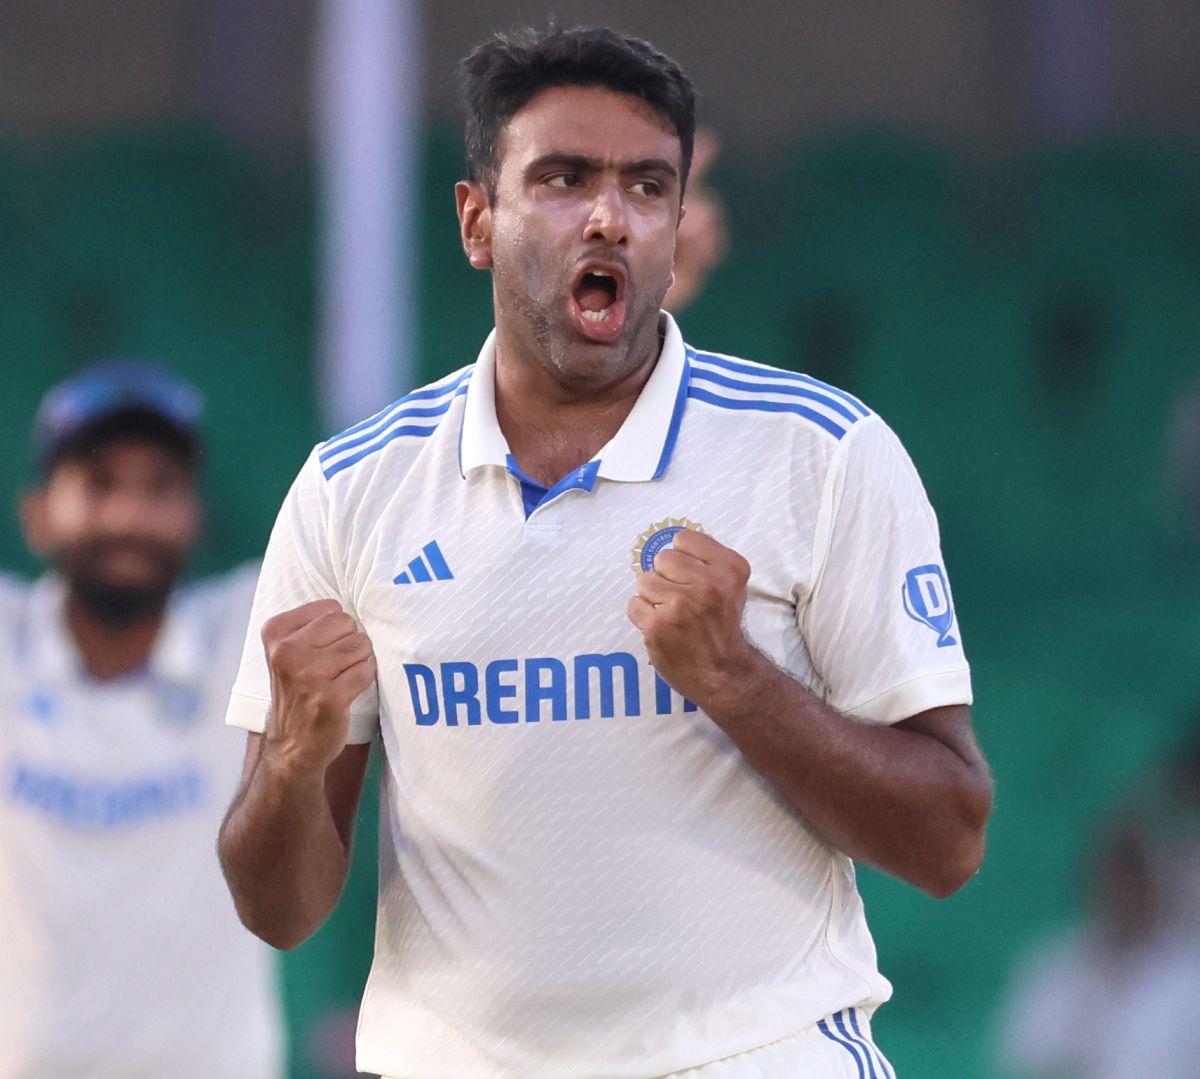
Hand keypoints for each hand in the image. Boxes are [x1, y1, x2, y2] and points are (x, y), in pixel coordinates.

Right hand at [260, 599, 375, 776]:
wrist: (291, 747)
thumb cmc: (297, 690)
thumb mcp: (286, 651)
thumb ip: (310, 622)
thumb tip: (356, 592)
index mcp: (275, 633)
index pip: (331, 608)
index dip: (336, 629)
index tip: (321, 650)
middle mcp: (287, 652)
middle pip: (348, 624)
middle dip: (350, 642)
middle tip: (334, 666)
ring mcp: (308, 675)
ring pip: (361, 645)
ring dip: (358, 662)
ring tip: (339, 679)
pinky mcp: (329, 698)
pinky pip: (367, 670)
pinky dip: (364, 678)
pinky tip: (346, 691)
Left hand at [626, 529, 760, 711]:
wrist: (724, 673)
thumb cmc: (722, 625)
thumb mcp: (731, 584)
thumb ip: (706, 559)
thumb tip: (673, 542)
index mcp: (729, 569)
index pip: (683, 539)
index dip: (683, 558)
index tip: (692, 578)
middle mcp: (708, 584)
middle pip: (661, 559)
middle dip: (666, 578)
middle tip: (681, 601)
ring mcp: (681, 605)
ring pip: (644, 580)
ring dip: (652, 597)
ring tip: (671, 615)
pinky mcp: (658, 626)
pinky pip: (634, 605)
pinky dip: (643, 617)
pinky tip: (661, 628)